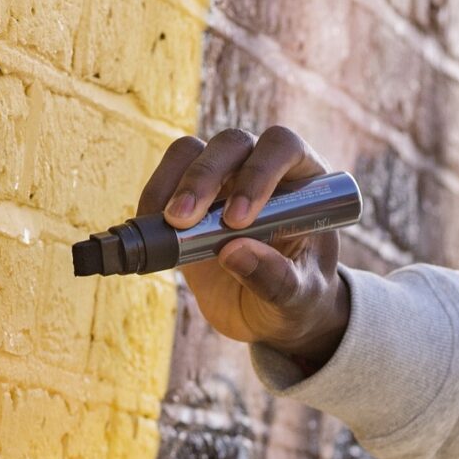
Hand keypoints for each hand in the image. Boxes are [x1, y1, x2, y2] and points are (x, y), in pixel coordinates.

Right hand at [138, 124, 351, 365]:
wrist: (271, 313)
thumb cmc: (297, 300)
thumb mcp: (298, 300)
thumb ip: (277, 280)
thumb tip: (234, 252)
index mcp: (305, 181)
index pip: (283, 148)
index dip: (258, 173)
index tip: (236, 220)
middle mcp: (264, 167)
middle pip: (232, 144)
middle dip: (204, 178)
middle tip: (185, 221)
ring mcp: (225, 176)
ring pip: (193, 150)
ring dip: (176, 183)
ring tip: (169, 225)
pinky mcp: (191, 194)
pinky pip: (167, 175)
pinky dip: (154, 196)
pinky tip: (153, 228)